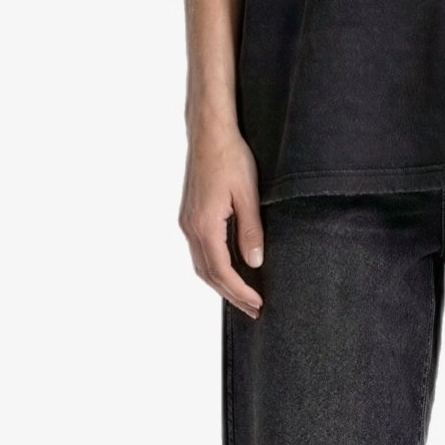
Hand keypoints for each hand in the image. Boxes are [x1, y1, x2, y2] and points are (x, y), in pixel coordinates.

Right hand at [180, 123, 264, 316]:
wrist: (209, 134)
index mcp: (204, 224)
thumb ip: (250, 230)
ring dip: (221, 284)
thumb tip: (254, 262)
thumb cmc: (230, 158)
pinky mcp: (189, 215)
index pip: (221, 270)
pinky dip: (214, 268)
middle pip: (208, 274)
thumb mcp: (248, 194)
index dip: (239, 291)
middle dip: (231, 295)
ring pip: (201, 265)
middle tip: (254, 310)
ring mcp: (187, 222)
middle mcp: (190, 227)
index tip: (257, 304)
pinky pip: (199, 251)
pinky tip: (229, 271)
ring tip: (244, 297)